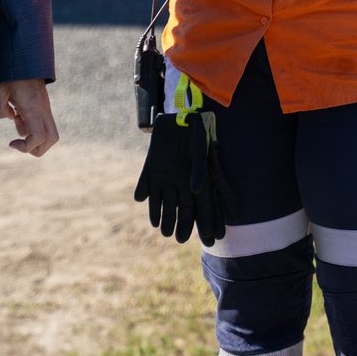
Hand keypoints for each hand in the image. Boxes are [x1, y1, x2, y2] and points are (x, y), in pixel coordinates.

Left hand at [0, 78, 58, 156]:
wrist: (25, 57)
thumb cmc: (11, 72)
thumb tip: (8, 117)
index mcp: (32, 107)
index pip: (39, 137)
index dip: (26, 147)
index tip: (11, 143)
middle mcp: (43, 109)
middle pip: (52, 139)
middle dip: (36, 149)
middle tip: (19, 143)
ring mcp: (45, 107)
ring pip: (50, 133)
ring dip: (33, 137)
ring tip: (16, 120)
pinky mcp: (43, 105)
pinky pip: (43, 124)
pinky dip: (32, 127)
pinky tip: (18, 114)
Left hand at [133, 111, 233, 245]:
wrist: (177, 116)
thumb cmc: (193, 132)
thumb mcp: (198, 151)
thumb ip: (198, 170)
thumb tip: (194, 190)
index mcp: (197, 180)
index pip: (203, 207)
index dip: (205, 222)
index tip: (207, 238)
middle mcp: (181, 183)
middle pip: (184, 209)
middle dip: (183, 224)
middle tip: (180, 239)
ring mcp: (166, 178)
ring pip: (166, 203)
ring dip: (165, 217)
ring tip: (164, 231)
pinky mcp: (152, 171)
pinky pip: (149, 188)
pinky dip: (149, 201)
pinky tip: (150, 213)